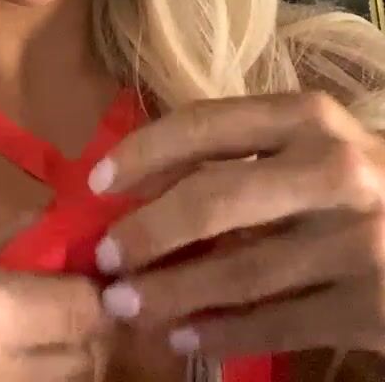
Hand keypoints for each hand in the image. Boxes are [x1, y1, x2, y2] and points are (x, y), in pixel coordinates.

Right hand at [0, 257, 107, 381]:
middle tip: (66, 308)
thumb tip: (60, 229)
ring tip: (47, 339)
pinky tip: (28, 366)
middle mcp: (6, 370)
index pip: (83, 305)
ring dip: (75, 360)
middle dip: (86, 326)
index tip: (78, 276)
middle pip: (92, 351)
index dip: (88, 288)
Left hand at [88, 93, 384, 359]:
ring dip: (173, 294)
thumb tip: (149, 183)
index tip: (98, 181)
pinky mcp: (369, 306)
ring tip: (129, 306)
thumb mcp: (317, 146)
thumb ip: (251, 153)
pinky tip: (187, 338)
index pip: (206, 124)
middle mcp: (332, 171)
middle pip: (213, 200)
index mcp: (310, 117)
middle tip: (107, 260)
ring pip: (239, 272)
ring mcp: (354, 241)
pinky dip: (223, 334)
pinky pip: (277, 324)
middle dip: (148, 233)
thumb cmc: (368, 181)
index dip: (143, 152)